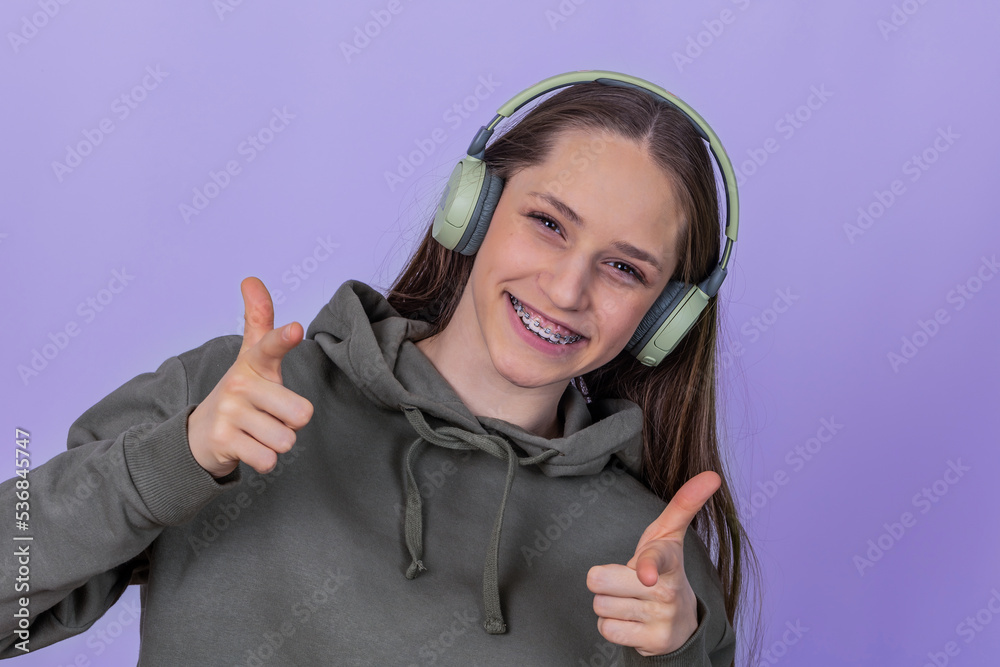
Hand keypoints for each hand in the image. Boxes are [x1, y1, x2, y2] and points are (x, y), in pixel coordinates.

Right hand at [187, 277, 313, 477]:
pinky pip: (268, 460)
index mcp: (253, 364)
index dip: (283, 338)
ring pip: (286, 439)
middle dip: (293, 422)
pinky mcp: (223, 442)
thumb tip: (251, 278)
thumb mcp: (253, 358)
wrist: (201, 434)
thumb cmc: (241, 393)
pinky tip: (249, 447)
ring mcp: (229, 413)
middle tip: (271, 416)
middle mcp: (239, 385)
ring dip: (278, 442)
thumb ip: (259, 320)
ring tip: (259, 431)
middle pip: (300, 413)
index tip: (294, 329)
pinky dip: (264, 459)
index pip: (269, 346)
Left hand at [586, 471, 721, 656]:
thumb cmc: (664, 568)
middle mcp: (667, 590)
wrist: (681, 622)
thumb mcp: (669, 535)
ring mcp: (662, 619)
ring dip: (608, 603)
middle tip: (624, 581)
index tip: (646, 574)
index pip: (654, 559)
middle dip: (603, 580)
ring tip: (630, 600)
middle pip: (600, 581)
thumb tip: (712, 475)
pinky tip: (632, 620)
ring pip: (600, 605)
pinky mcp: (653, 642)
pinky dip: (612, 626)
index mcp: (669, 559)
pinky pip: (606, 629)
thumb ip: (684, 503)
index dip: (647, 566)